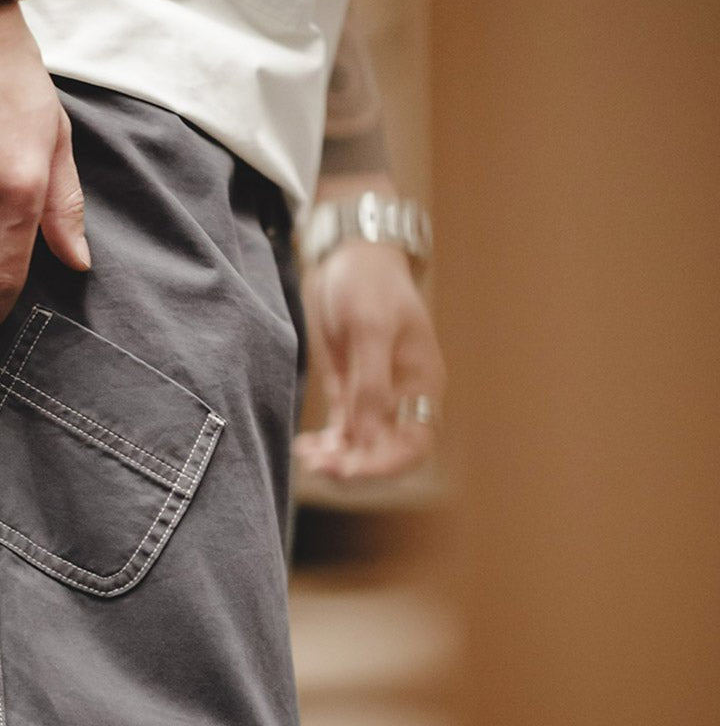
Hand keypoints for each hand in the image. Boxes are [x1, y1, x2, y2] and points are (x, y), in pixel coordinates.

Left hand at [294, 239, 445, 479]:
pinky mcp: (351, 391)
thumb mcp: (370, 328)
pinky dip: (327, 445)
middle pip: (386, 454)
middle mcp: (403, 397)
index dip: (384, 466)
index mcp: (421, 384)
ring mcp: (376, 396)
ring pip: (361, 447)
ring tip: (307, 457)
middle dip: (355, 466)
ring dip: (336, 459)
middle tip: (319, 466)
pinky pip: (343, 432)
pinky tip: (305, 447)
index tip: (349, 470)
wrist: (349, 255)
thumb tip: (369, 437)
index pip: (414, 445)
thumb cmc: (367, 283)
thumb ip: (371, 384)